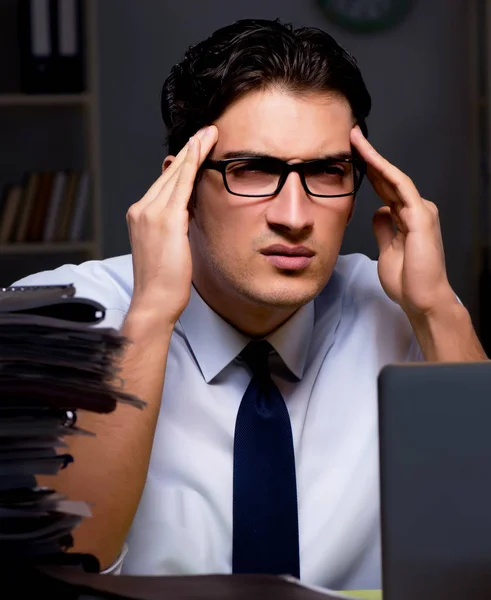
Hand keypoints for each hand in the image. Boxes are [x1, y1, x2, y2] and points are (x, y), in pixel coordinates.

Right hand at [126, 125, 217, 323]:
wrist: (155, 300)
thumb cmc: (163, 280)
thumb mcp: (167, 247)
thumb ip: (174, 224)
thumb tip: (188, 210)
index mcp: (140, 215)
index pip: (164, 182)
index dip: (181, 163)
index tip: (195, 146)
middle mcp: (142, 209)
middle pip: (169, 173)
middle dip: (189, 150)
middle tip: (206, 131)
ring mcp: (151, 213)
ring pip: (175, 174)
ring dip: (193, 151)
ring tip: (209, 134)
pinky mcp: (165, 219)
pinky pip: (181, 185)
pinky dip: (192, 165)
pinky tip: (201, 149)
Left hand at [350, 126, 454, 316]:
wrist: (421, 299)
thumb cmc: (406, 280)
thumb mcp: (387, 250)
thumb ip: (384, 229)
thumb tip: (378, 212)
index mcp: (407, 217)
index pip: (385, 188)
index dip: (369, 170)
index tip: (350, 155)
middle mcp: (415, 209)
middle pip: (389, 178)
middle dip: (368, 156)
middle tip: (350, 134)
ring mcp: (420, 211)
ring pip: (394, 177)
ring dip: (374, 156)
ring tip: (355, 138)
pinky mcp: (421, 216)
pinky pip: (401, 187)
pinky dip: (385, 170)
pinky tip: (370, 156)